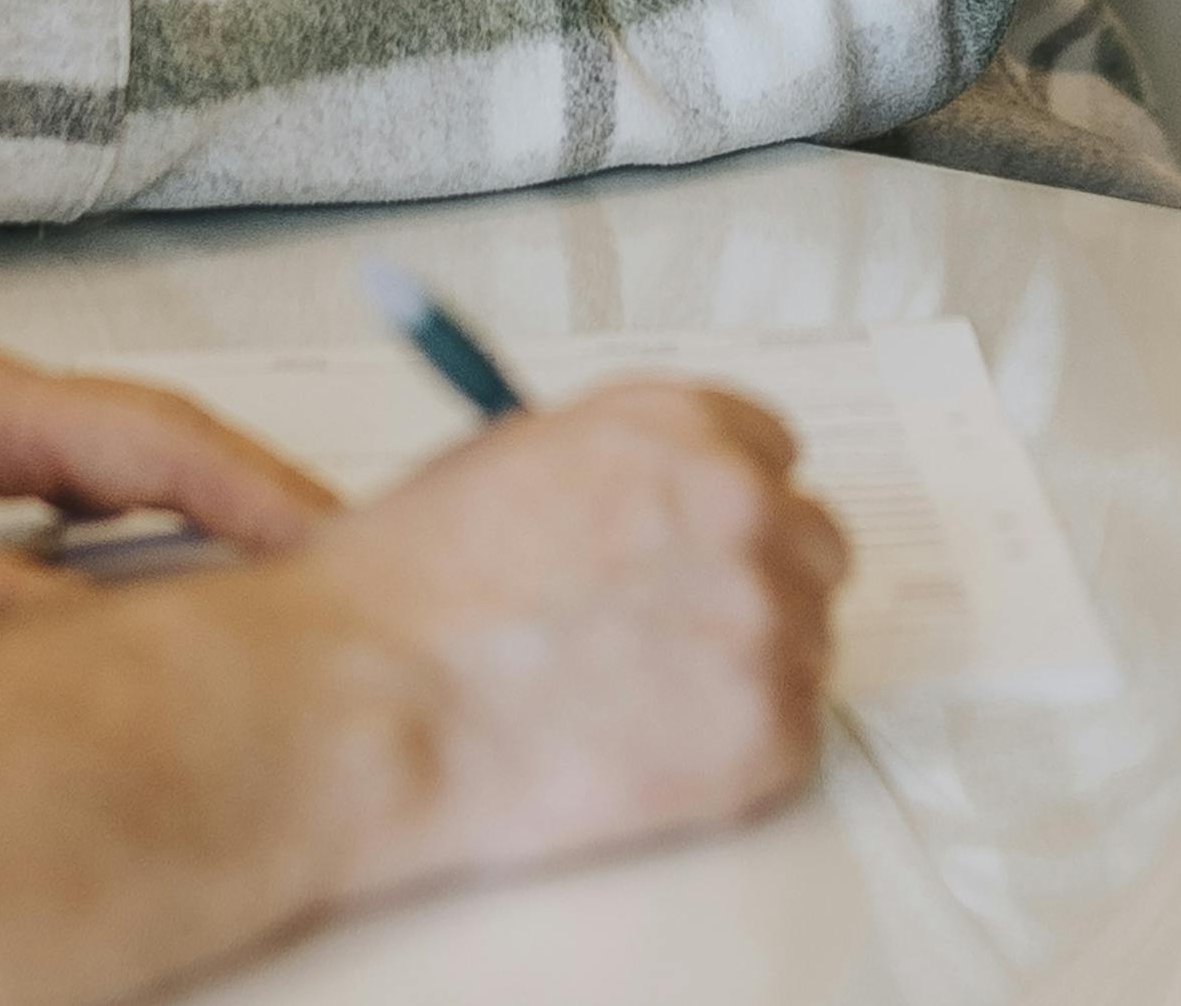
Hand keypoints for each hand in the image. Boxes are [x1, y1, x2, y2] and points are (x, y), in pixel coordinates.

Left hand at [0, 343, 334, 641]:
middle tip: (341, 578)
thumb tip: (110, 651)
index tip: (347, 552)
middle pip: (156, 450)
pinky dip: (114, 554)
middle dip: (256, 508)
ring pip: (107, 483)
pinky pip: (53, 513)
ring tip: (264, 595)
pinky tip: (122, 608)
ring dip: (187, 532)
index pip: (164, 440)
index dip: (268, 497)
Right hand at [275, 383, 844, 896]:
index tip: (695, 548)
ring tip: (633, 704)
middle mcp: (742, 507)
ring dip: (741, 672)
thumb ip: (612, 470)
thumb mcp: (507, 464)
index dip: (724, 507)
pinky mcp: (767, 731)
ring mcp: (764, 620)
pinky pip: (790, 738)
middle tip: (672, 637)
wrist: (370, 703)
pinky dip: (731, 755)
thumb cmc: (406, 593)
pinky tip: (641, 752)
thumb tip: (655, 501)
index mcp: (679, 426)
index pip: (771, 452)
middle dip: (751, 586)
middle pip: (811, 544)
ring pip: (805, 645)